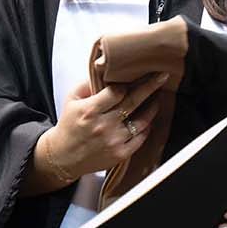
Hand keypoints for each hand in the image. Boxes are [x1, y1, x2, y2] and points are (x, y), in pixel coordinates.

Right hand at [41, 71, 168, 179]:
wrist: (64, 157)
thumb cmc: (69, 125)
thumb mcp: (71, 99)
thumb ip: (87, 83)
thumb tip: (105, 70)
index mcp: (89, 111)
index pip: (116, 91)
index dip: (127, 83)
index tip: (136, 76)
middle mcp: (103, 126)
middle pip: (133, 102)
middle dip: (150, 86)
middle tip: (162, 76)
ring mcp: (113, 141)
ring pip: (142, 121)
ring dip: (152, 107)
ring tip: (157, 97)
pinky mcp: (120, 154)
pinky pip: (141, 138)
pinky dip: (147, 127)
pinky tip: (149, 119)